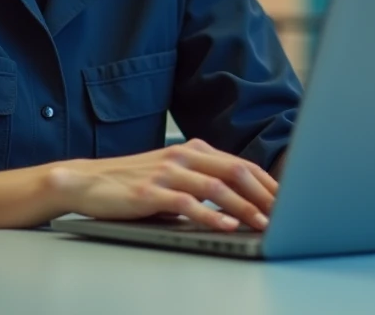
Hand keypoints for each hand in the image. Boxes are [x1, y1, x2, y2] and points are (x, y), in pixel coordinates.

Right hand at [49, 139, 277, 231]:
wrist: (87, 181)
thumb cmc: (132, 183)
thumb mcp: (172, 176)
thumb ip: (202, 181)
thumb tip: (240, 201)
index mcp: (193, 150)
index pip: (240, 164)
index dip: (266, 182)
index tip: (287, 200)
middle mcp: (183, 156)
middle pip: (235, 171)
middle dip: (264, 194)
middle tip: (286, 213)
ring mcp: (167, 172)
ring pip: (217, 187)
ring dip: (245, 206)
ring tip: (264, 223)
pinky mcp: (151, 191)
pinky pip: (188, 203)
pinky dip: (211, 214)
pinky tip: (227, 224)